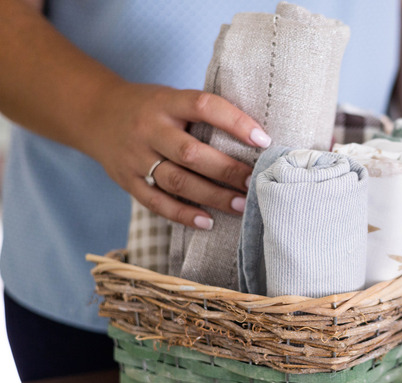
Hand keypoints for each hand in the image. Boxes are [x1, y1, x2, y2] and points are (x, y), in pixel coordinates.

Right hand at [87, 82, 271, 228]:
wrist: (94, 113)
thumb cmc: (150, 108)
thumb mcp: (172, 97)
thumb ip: (203, 114)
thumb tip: (255, 138)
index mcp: (166, 102)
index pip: (204, 106)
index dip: (235, 122)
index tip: (263, 140)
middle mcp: (149, 129)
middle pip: (191, 153)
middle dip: (228, 170)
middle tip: (255, 182)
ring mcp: (135, 157)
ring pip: (177, 181)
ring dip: (212, 196)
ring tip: (241, 205)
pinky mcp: (127, 181)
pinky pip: (156, 202)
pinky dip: (183, 214)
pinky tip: (207, 221)